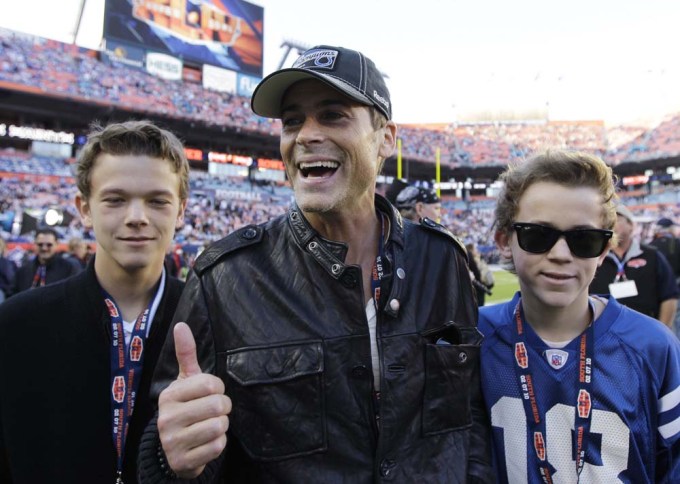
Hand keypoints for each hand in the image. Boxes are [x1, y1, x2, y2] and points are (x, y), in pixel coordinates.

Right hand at [157, 322, 231, 478]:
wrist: (171, 450)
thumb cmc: (184, 407)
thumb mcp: (185, 381)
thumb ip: (186, 353)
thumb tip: (180, 325)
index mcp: (169, 395)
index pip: (210, 384)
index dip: (218, 388)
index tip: (210, 393)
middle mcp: (167, 418)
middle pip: (218, 405)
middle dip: (223, 407)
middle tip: (213, 411)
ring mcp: (173, 442)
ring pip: (219, 426)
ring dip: (221, 426)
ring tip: (208, 425)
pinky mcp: (183, 462)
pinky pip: (218, 446)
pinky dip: (218, 444)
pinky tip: (206, 442)